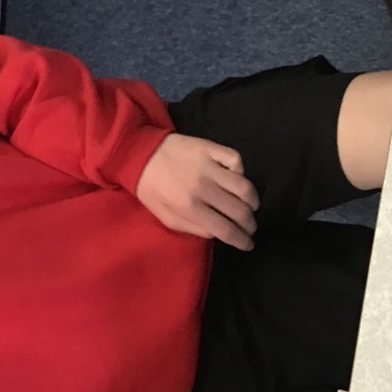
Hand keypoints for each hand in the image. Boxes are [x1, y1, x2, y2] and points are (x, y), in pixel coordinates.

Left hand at [135, 134, 258, 249]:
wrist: (139, 155)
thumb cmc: (151, 190)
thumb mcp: (166, 217)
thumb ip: (193, 228)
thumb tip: (219, 232)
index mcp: (188, 208)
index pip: (225, 229)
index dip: (241, 240)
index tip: (249, 244)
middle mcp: (202, 188)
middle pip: (239, 210)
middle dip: (250, 224)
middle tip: (251, 227)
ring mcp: (208, 166)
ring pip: (243, 187)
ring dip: (252, 201)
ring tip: (251, 206)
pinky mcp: (210, 148)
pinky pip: (236, 160)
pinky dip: (241, 171)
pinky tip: (237, 179)